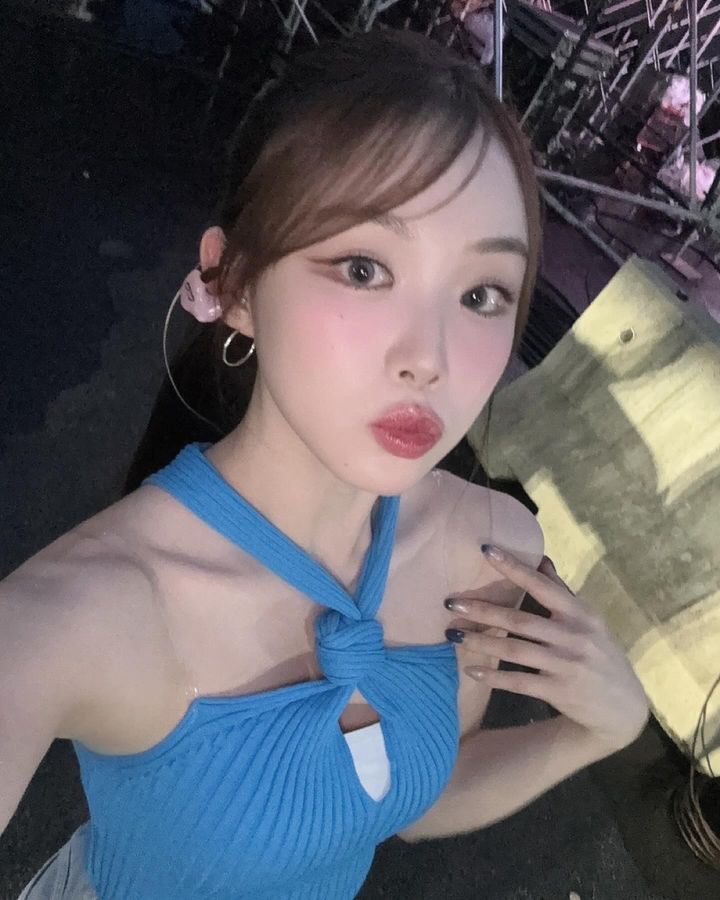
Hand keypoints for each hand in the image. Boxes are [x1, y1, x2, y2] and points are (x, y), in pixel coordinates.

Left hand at [445, 546, 649, 752]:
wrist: (622, 708)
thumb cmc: (601, 655)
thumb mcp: (590, 621)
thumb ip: (562, 592)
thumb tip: (541, 559)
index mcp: (580, 613)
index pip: (541, 585)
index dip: (513, 567)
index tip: (485, 550)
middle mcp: (574, 636)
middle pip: (519, 620)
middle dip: (482, 611)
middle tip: (450, 603)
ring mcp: (566, 664)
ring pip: (513, 649)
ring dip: (480, 642)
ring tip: (453, 636)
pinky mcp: (559, 691)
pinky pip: (518, 681)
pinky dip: (492, 676)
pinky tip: (470, 670)